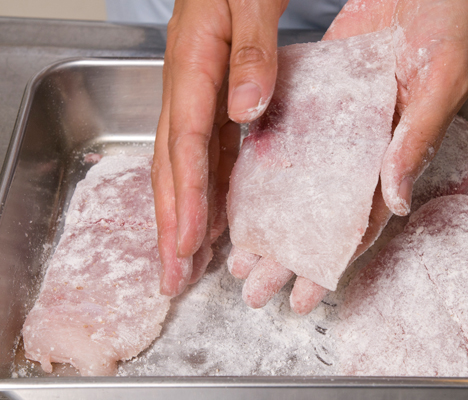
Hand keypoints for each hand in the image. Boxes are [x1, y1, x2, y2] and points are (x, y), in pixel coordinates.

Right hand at [152, 0, 287, 295]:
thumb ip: (252, 51)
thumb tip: (247, 111)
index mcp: (193, 65)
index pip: (186, 142)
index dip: (188, 196)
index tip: (190, 243)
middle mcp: (186, 88)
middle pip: (172, 165)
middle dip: (172, 223)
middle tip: (172, 276)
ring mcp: (196, 96)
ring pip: (184, 166)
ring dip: (185, 215)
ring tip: (186, 263)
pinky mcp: (212, 100)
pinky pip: (205, 153)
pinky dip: (207, 190)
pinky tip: (214, 219)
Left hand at [230, 0, 467, 313]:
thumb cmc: (446, 32)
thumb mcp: (439, 85)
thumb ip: (416, 140)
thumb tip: (396, 199)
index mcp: (391, 159)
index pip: (358, 223)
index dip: (330, 261)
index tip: (304, 296)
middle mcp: (357, 152)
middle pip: (317, 213)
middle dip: (287, 253)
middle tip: (255, 287)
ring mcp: (332, 128)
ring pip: (294, 183)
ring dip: (267, 219)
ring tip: (239, 255)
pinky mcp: (313, 98)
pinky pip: (282, 135)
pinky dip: (259, 165)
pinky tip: (235, 191)